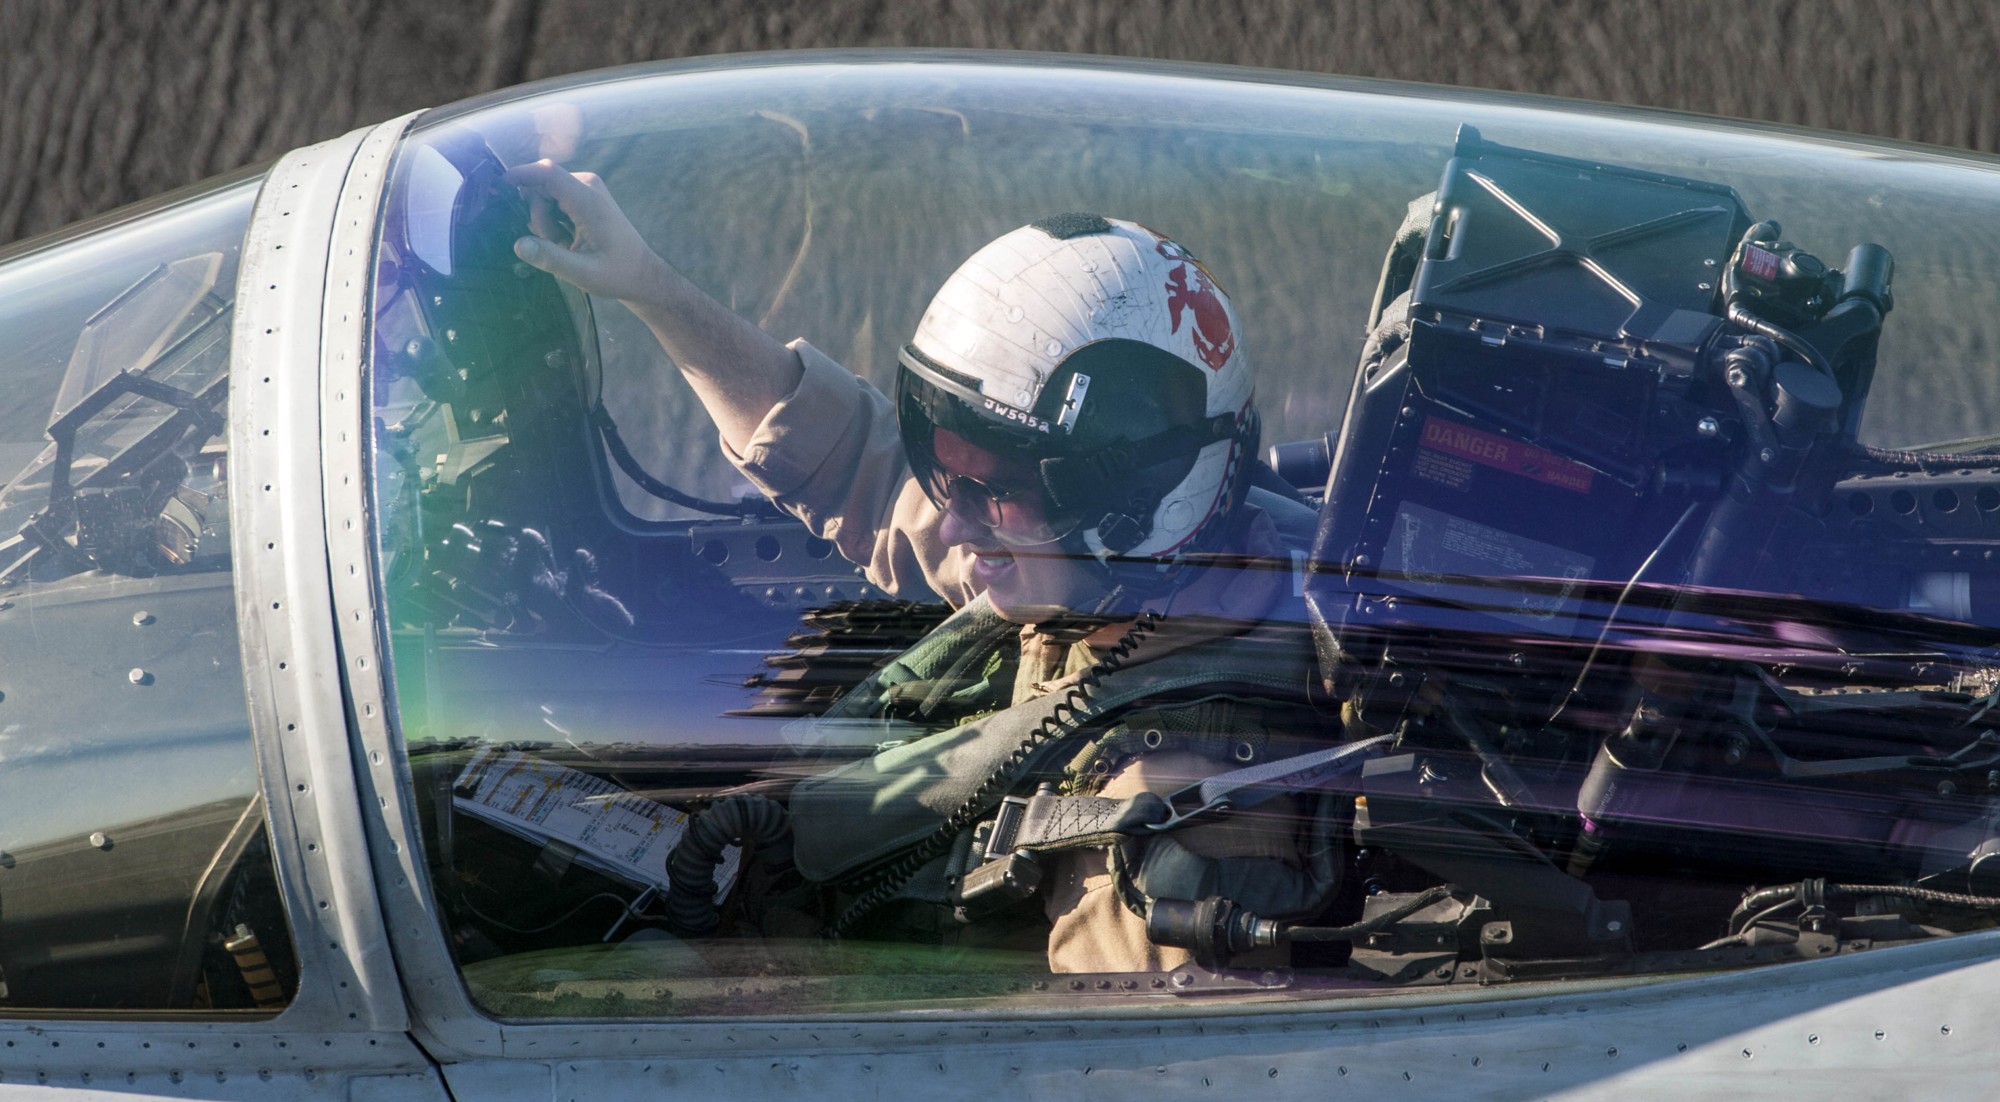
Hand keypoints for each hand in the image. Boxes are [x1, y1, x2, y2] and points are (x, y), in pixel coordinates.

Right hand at [505, 159, 669, 305]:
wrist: (641, 274)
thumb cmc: (617, 275)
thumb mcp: (583, 273)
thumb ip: (551, 258)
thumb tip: (519, 245)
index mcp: (588, 200)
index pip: (547, 173)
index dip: (519, 175)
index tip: (496, 187)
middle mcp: (586, 185)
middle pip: (539, 188)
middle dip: (537, 217)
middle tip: (556, 244)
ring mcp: (585, 188)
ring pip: (543, 196)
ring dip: (545, 222)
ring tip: (566, 246)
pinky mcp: (582, 195)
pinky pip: (552, 200)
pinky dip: (553, 222)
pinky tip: (568, 240)